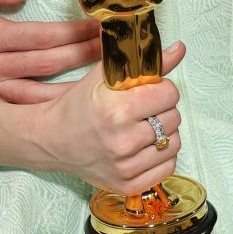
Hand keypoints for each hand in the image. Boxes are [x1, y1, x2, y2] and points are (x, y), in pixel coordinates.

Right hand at [0, 0, 100, 101]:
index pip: (42, 36)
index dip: (74, 32)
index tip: (101, 27)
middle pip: (48, 64)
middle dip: (84, 56)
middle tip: (115, 50)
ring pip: (40, 93)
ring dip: (75, 88)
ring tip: (105, 79)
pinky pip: (27, 107)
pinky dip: (54, 107)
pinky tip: (79, 105)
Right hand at [15, 48, 185, 193]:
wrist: (53, 140)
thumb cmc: (79, 105)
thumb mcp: (105, 76)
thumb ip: (145, 63)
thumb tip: (179, 49)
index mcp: (116, 109)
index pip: (169, 94)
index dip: (161, 89)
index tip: (148, 91)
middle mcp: (122, 140)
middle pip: (174, 118)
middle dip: (162, 110)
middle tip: (143, 110)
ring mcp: (125, 167)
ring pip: (174, 143)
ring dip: (164, 133)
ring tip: (143, 128)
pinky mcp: (127, 185)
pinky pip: (168, 166)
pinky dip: (161, 156)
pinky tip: (144, 147)